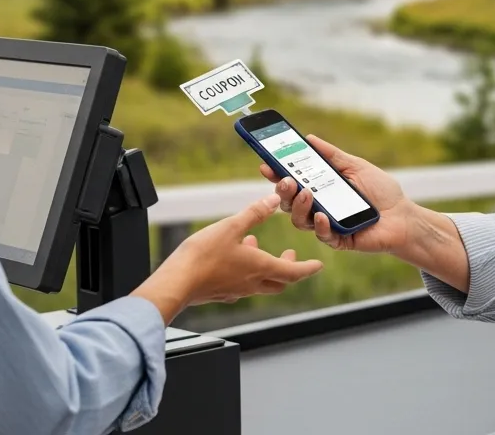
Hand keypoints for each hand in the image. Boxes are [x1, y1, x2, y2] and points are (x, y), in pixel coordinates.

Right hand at [133, 194, 323, 322]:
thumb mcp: (231, 226)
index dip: (309, 268)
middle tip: (291, 255)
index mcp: (261, 268)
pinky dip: (247, 270)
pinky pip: (242, 284)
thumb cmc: (203, 257)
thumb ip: (254, 213)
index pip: (295, 272)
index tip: (318, 265)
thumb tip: (273, 201)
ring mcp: (237, 291)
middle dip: (290, 268)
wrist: (176, 283)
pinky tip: (234, 255)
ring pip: (261, 283)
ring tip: (255, 245)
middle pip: (281, 281)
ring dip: (266, 266)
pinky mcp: (222, 293)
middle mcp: (252, 283)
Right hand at [263, 134, 418, 254]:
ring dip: (299, 206)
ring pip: (299, 220)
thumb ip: (333, 155)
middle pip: (289, 202)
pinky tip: (322, 215)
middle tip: (285, 179)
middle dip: (283, 190)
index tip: (266, 163)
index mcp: (320, 188)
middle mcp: (318, 207)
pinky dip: (320, 225)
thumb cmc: (381, 191)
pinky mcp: (338, 240)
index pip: (292, 181)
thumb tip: (309, 138)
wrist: (403, 216)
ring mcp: (326, 225)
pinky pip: (322, 234)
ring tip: (306, 193)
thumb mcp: (356, 166)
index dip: (277, 173)